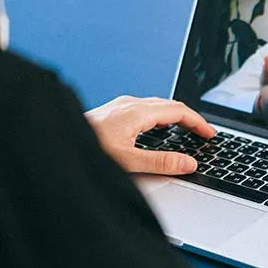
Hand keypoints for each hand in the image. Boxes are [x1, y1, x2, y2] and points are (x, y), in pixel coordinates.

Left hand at [84, 96, 215, 174]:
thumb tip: (188, 163)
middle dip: (190, 118)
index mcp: (137, 112)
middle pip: (169, 105)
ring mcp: (120, 105)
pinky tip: (156, 128)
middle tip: (203, 134)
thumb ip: (161, 163)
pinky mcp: (113, 110)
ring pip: (156, 105)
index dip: (198, 122)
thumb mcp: (129, 162)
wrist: (57, 142)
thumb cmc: (87, 149)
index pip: (178, 111)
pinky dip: (160, 116)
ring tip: (185, 130)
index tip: (210, 134)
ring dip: (175, 116)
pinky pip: (144, 107)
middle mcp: (129, 104)